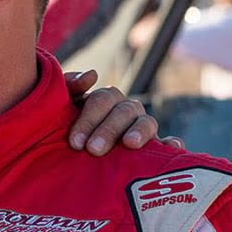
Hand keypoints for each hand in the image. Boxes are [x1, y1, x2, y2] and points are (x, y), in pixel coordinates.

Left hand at [65, 70, 184, 155]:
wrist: (66, 156)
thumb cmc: (63, 130)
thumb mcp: (60, 109)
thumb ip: (69, 88)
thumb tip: (92, 75)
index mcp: (104, 100)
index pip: (102, 100)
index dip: (89, 119)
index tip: (75, 142)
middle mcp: (125, 111)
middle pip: (124, 112)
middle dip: (109, 130)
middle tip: (93, 150)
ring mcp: (142, 128)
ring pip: (147, 123)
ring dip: (139, 132)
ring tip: (130, 144)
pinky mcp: (155, 148)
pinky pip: (168, 144)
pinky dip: (171, 144)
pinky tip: (170, 146)